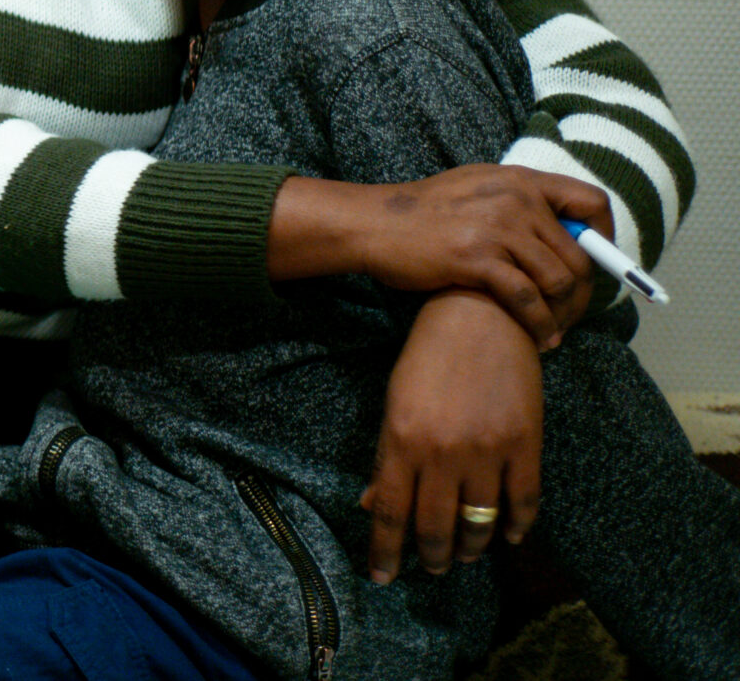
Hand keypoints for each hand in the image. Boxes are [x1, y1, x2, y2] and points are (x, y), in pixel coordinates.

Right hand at [271, 166, 605, 347]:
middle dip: (583, 293)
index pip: (591, 200)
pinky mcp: (477, 258)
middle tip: (572, 315)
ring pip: (559, 280)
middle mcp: (515, 199)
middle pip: (579, 254)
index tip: (601, 264)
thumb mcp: (476, 189)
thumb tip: (564, 233)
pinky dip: (540, 324)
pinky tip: (540, 338)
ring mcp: (496, 228)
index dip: (606, 236)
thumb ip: (518, 203)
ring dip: (564, 314)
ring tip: (555, 331)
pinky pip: (528, 298)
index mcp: (518, 180)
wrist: (372, 224)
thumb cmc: (422, 214)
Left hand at [362, 290, 541, 583]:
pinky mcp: (525, 445)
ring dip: (471, 547)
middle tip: (429, 567)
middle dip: (430, 556)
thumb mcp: (395, 403)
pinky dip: (516, 527)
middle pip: (436, 527)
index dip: (386, 551)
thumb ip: (387, 458)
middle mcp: (443, 452)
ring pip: (480, 523)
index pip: (391, 512)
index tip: (381, 577)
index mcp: (402, 440)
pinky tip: (508, 536)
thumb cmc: (428, 359)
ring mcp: (487, 451)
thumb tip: (371, 505)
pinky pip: (523, 502)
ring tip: (463, 555)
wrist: (480, 319)